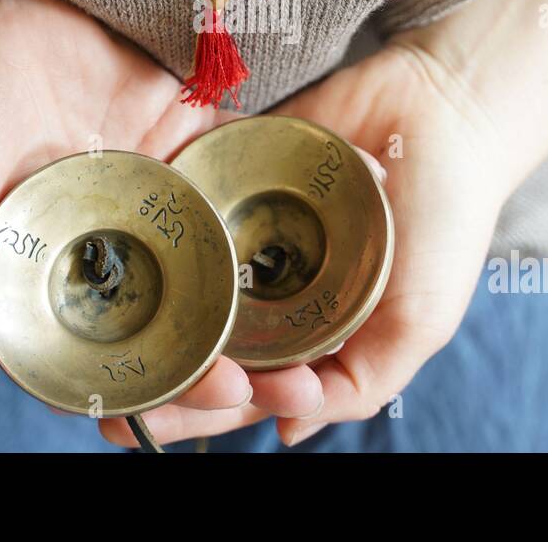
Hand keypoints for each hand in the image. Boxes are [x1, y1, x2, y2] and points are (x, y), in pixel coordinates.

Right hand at [0, 0, 285, 418]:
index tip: (219, 393)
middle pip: (184, 305)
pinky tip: (332, 186)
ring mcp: (154, 183)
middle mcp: (115, 240)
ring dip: (268, 270)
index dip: (170, 380)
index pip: (121, 347)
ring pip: (221, 239)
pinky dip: (280, 169)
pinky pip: (237, 153)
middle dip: (234, 339)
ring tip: (324, 296)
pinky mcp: (180, 124)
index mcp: (61, 275)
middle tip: (287, 366)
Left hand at [98, 28, 508, 447]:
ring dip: (148, 309)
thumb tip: (287, 434)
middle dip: (160, 376)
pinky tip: (126, 245)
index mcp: (313, 340)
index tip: (180, 411)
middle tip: (106, 402)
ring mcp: (249, 238)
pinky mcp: (234, 180)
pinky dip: (161, 228)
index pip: (247, 390)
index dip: (209, 408)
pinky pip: (191, 209)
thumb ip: (363, 384)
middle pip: (202, 346)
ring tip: (100, 334)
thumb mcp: (421, 321)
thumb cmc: (447, 224)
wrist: (445, 111)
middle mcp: (274, 296)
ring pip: (185, 283)